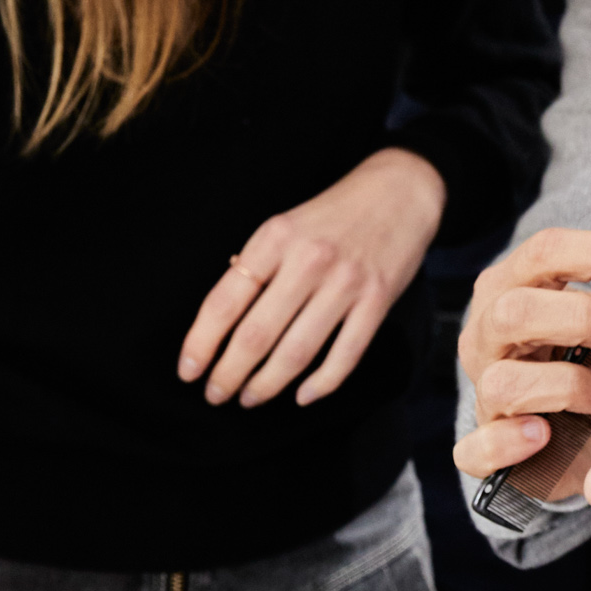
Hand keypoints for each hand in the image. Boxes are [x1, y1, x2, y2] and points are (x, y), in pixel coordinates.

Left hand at [178, 147, 446, 410]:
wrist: (401, 192)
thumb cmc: (336, 212)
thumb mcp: (286, 223)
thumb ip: (257, 263)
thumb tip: (225, 313)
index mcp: (276, 238)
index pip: (226, 301)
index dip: (201, 342)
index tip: (188, 371)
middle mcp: (309, 261)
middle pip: (257, 334)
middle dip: (229, 373)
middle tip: (216, 395)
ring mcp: (346, 283)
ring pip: (297, 351)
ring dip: (267, 384)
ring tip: (250, 398)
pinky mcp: (378, 301)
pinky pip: (345, 354)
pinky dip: (322, 383)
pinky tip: (302, 395)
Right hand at [454, 226, 590, 493]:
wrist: (579, 433)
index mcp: (514, 286)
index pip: (544, 251)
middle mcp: (487, 334)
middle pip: (514, 311)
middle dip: (586, 321)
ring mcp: (482, 391)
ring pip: (502, 381)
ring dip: (569, 386)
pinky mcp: (483, 447)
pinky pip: (476, 449)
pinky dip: (508, 443)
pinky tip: (542, 435)